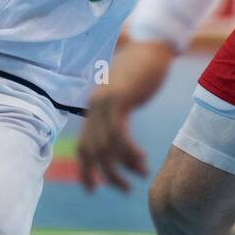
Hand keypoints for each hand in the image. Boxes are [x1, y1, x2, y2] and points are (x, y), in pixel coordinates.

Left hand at [77, 40, 173, 192]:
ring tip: (140, 174)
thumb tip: (117, 132)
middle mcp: (94, 105)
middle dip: (106, 174)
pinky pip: (119, 135)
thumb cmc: (142, 70)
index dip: (85, 169)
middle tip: (123, 188)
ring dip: (122, 166)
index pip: (82, 145)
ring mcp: (105, 102)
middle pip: (92, 150)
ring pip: (106, 146)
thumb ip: (117, 111)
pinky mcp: (119, 99)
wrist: (152, 46)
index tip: (92, 188)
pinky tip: (141, 159)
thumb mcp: (125, 93)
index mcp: (93, 106)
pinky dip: (129, 152)